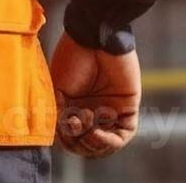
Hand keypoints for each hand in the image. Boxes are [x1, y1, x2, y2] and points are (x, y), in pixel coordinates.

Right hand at [50, 33, 139, 158]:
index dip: (67, 140)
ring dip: (93, 143)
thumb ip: (60, 114)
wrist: (95, 40)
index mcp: (74, 108)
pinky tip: (97, 132)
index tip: (65, 125)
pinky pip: (121, 136)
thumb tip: (62, 139)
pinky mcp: (127, 109)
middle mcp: (92, 112)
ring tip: (87, 123)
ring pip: (104, 146)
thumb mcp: (58, 89)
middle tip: (76, 122)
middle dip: (79, 142)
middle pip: (87, 146)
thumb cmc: (73, 59)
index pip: (71, 139)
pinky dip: (109, 141)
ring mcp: (110, 112)